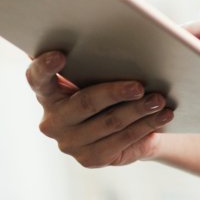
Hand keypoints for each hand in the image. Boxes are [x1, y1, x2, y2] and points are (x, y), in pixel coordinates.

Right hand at [26, 51, 174, 167]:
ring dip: (138, 111)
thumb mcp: (100, 73)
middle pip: (85, 103)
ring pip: (109, 123)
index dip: (45, 66)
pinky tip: (162, 117)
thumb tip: (129, 40)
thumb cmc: (109, 87)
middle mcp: (53, 120)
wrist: (126, 125)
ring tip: (159, 100)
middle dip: (115, 93)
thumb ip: (97, 60)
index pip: (37, 78)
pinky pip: (121, 141)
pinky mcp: (89, 159)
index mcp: (48, 92)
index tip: (60, 55)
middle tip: (140, 86)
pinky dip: (145, 127)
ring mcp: (69, 142)